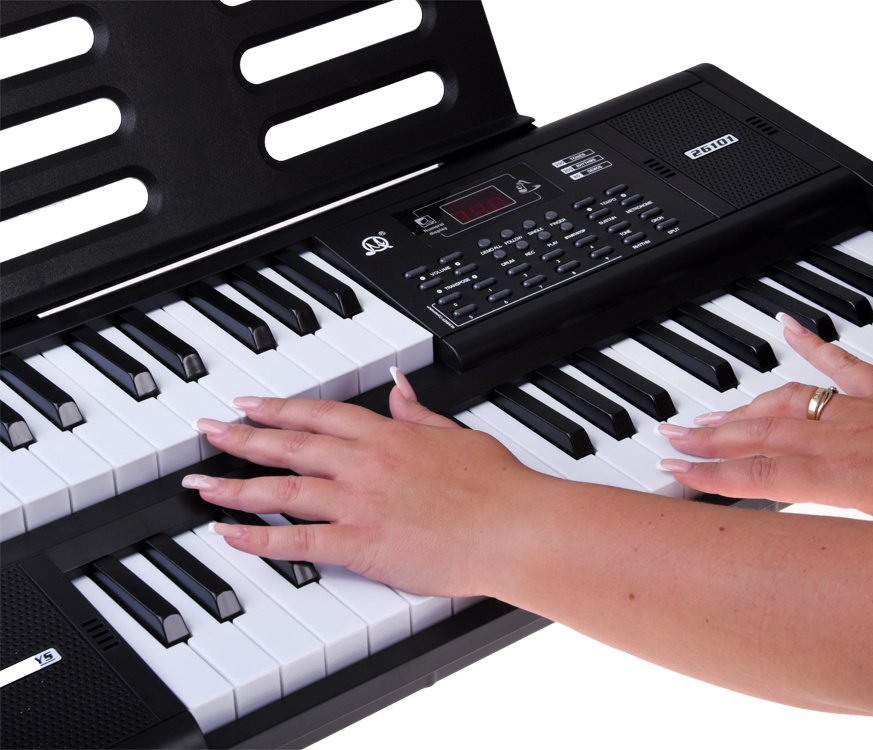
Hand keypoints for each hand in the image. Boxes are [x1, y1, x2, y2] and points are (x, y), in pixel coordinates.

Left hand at [184, 371, 547, 596]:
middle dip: (242, 436)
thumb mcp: (457, 435)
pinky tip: (230, 534)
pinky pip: (299, 541)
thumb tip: (400, 387)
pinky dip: (259, 539)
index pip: (320, 414)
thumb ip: (420, 414)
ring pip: (283, 488)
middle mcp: (366, 464)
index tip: (250, 404)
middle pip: (290, 444)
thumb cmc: (497, 488)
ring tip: (201, 483)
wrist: (513, 527)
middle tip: (208, 432)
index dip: (280, 408)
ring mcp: (360, 503)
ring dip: (236, 484)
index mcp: (389, 436)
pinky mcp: (363, 544)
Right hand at [658, 314, 872, 529]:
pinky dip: (809, 342)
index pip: (764, 474)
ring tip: (703, 412)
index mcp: (854, 478)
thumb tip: (835, 571)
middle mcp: (850, 439)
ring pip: (787, 403)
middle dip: (707, 437)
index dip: (712, 473)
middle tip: (666, 435)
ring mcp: (868, 411)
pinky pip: (842, 364)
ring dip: (740, 407)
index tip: (674, 469)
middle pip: (761, 434)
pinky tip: (785, 324)